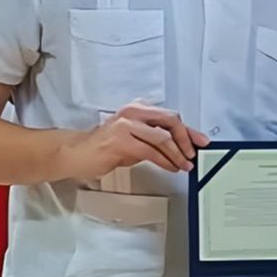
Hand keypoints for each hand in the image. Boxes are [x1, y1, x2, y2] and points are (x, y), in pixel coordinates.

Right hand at [58, 101, 208, 178]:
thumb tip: (181, 147)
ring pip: (163, 138)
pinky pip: (151, 151)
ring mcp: (126, 125)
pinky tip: (171, 167)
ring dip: (177, 154)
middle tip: (193, 154)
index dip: (189, 130)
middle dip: (186, 139)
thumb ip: (156, 139)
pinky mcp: (121, 141)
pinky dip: (165, 161)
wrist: (75, 153)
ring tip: (184, 165)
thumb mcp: (135, 139)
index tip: (201, 141)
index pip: (170, 117)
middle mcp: (133, 113)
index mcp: (138, 109)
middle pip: (171, 121)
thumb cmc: (104, 147)